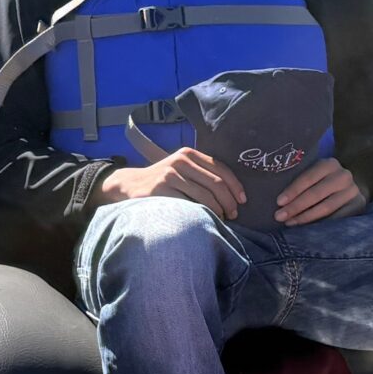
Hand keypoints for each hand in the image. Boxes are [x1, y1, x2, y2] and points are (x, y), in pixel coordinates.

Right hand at [97, 148, 246, 220]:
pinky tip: (204, 220)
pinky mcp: (162, 188)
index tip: (242, 200)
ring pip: (205, 195)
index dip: (236, 186)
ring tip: (221, 219)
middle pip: (216, 183)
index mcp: (189, 154)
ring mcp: (170, 174)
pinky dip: (201, 214)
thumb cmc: (162, 181)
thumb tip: (233, 192)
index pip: (221, 169)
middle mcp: (181, 161)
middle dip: (229, 201)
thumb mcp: (180, 169)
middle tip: (233, 215)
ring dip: (217, 210)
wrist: (129, 185)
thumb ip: (201, 173)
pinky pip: (189, 204)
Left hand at [275, 159, 365, 225]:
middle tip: (279, 216)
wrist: (349, 186)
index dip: (293, 191)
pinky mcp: (358, 205)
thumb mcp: (313, 175)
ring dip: (305, 217)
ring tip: (289, 223)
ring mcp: (352, 191)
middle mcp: (343, 176)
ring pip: (326, 207)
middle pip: (316, 194)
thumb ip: (300, 180)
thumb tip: (278, 200)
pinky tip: (306, 228)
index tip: (278, 202)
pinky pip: (337, 218)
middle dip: (295, 206)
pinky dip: (320, 224)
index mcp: (329, 164)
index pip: (308, 178)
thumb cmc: (321, 181)